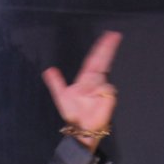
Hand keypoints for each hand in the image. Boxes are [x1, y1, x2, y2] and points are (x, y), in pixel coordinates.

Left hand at [41, 30, 122, 149]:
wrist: (81, 128)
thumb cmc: (73, 114)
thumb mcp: (61, 96)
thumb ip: (56, 82)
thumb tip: (49, 70)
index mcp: (86, 79)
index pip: (94, 59)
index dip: (101, 47)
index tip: (108, 36)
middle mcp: (96, 81)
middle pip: (103, 60)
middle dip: (108, 48)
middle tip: (114, 35)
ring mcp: (103, 88)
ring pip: (101, 77)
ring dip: (93, 84)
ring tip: (86, 95)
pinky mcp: (109, 96)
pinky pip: (105, 88)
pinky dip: (99, 92)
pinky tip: (95, 99)